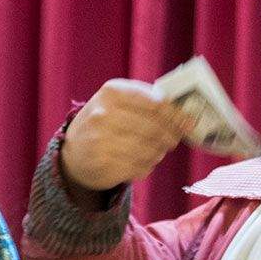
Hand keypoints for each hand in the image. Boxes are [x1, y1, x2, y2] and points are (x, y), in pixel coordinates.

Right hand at [59, 79, 192, 194]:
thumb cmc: (104, 122)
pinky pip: (140, 166)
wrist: (72, 151)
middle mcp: (104, 114)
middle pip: (154, 128)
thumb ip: (147, 102)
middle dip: (170, 135)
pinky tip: (144, 161)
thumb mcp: (117, 102)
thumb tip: (184, 115)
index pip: (155, 103)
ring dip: (159, 152)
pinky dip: (147, 165)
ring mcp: (101, 140)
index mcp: (112, 92)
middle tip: (174, 139)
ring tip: (158, 150)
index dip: (175, 115)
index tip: (188, 122)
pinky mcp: (103, 164)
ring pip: (149, 149)